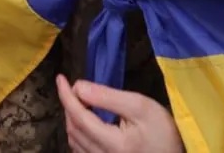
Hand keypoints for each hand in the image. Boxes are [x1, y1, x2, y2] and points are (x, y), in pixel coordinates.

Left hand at [56, 75, 183, 152]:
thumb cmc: (163, 131)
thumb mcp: (140, 107)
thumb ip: (108, 97)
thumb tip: (79, 87)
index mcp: (112, 143)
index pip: (79, 116)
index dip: (66, 96)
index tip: (61, 78)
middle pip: (74, 128)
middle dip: (69, 105)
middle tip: (71, 87)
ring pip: (74, 140)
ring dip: (71, 119)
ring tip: (77, 101)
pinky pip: (81, 149)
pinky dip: (77, 131)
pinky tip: (84, 121)